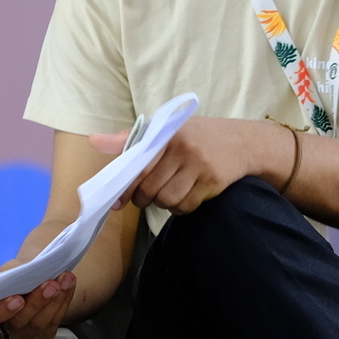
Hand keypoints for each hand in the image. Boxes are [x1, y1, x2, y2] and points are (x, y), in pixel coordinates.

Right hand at [0, 272, 75, 338]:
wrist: (25, 284)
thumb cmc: (9, 279)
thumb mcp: (3, 273)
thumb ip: (7, 277)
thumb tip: (22, 276)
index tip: (17, 298)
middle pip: (18, 324)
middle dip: (37, 302)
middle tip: (50, 284)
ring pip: (39, 325)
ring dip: (55, 301)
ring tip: (64, 280)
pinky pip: (53, 324)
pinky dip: (63, 302)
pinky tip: (68, 287)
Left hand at [101, 117, 294, 215]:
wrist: (244, 142)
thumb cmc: (197, 136)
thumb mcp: (167, 129)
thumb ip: (131, 139)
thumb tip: (94, 141)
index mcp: (167, 134)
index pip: (137, 164)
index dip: (125, 186)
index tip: (116, 200)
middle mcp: (183, 149)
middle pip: (150, 187)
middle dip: (141, 199)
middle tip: (142, 199)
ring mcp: (199, 166)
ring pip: (166, 199)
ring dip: (161, 204)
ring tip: (165, 195)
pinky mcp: (213, 183)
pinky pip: (186, 206)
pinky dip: (179, 208)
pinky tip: (182, 198)